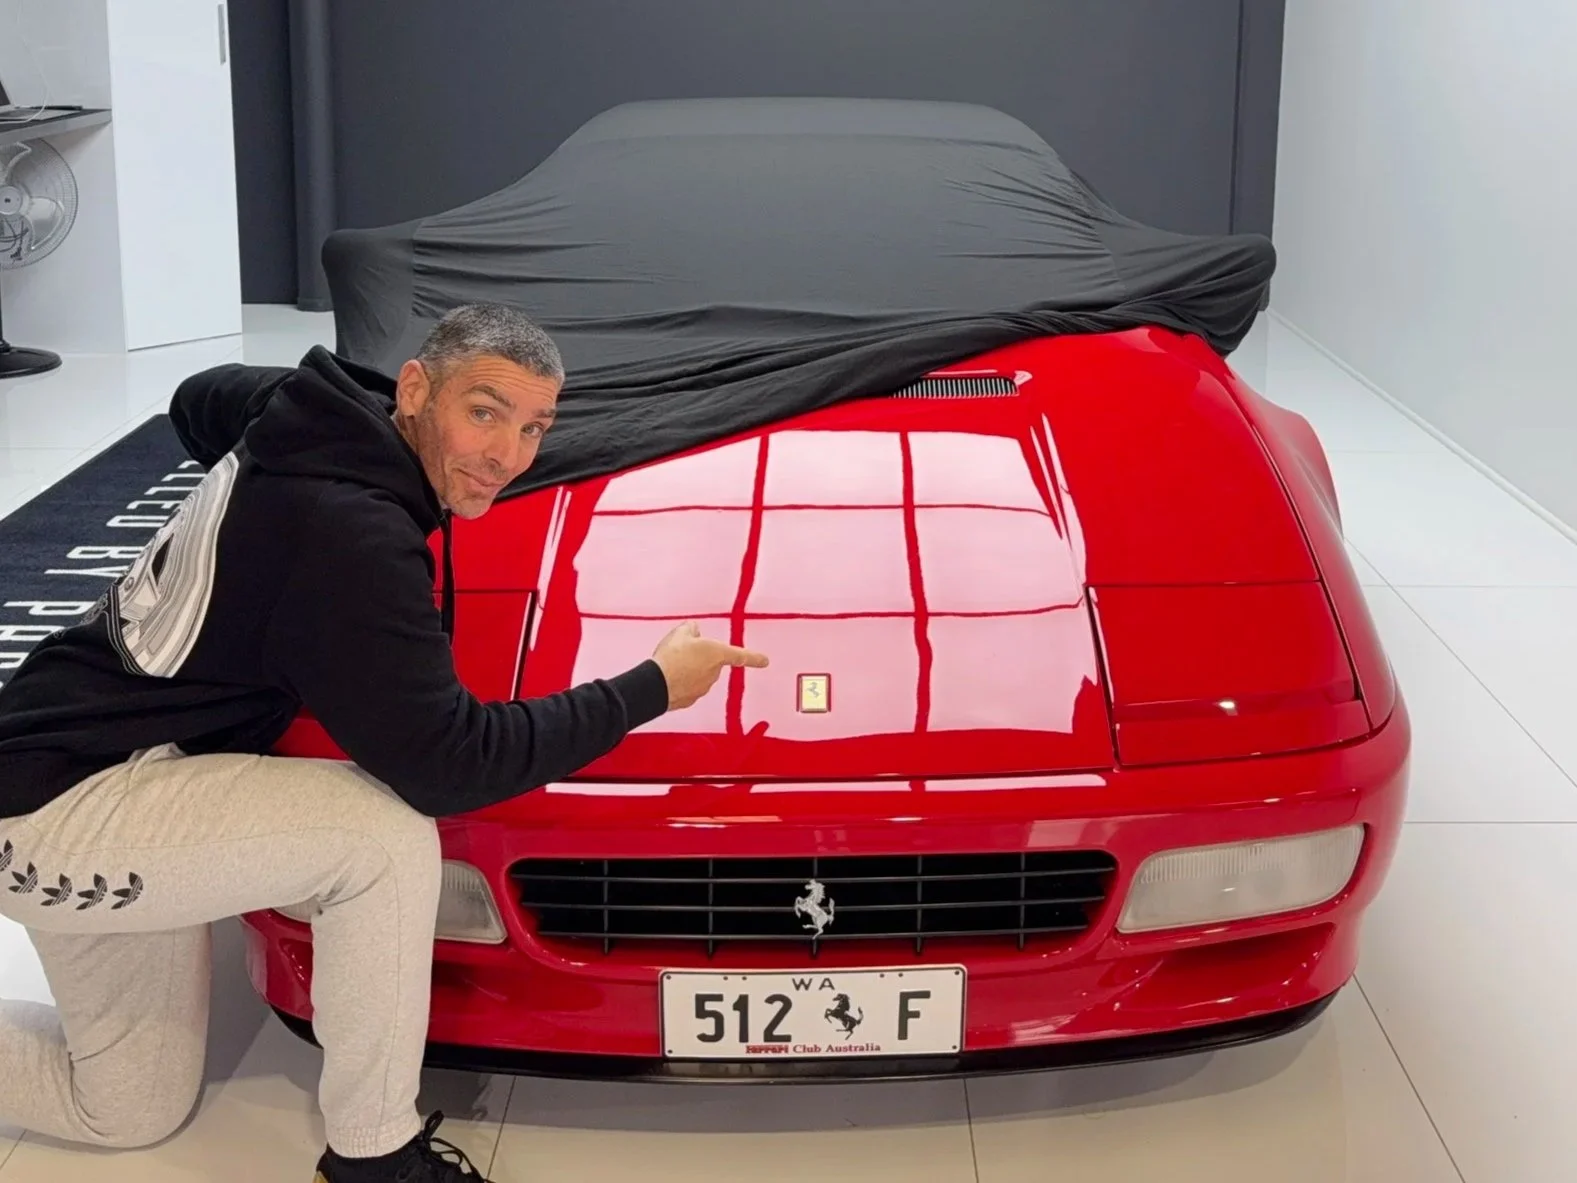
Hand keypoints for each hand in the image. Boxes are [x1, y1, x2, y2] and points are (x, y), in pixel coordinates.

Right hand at [651, 621, 768, 710]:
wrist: (655, 685)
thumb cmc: (672, 656)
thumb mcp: (681, 633)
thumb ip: (691, 629)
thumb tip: (694, 631)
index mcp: (717, 654)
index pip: (741, 655)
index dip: (754, 658)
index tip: (765, 661)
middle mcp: (714, 673)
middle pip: (711, 662)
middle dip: (700, 656)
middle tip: (681, 650)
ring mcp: (703, 688)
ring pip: (698, 674)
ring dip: (688, 669)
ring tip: (670, 664)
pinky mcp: (690, 699)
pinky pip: (688, 687)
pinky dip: (680, 682)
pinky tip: (667, 677)